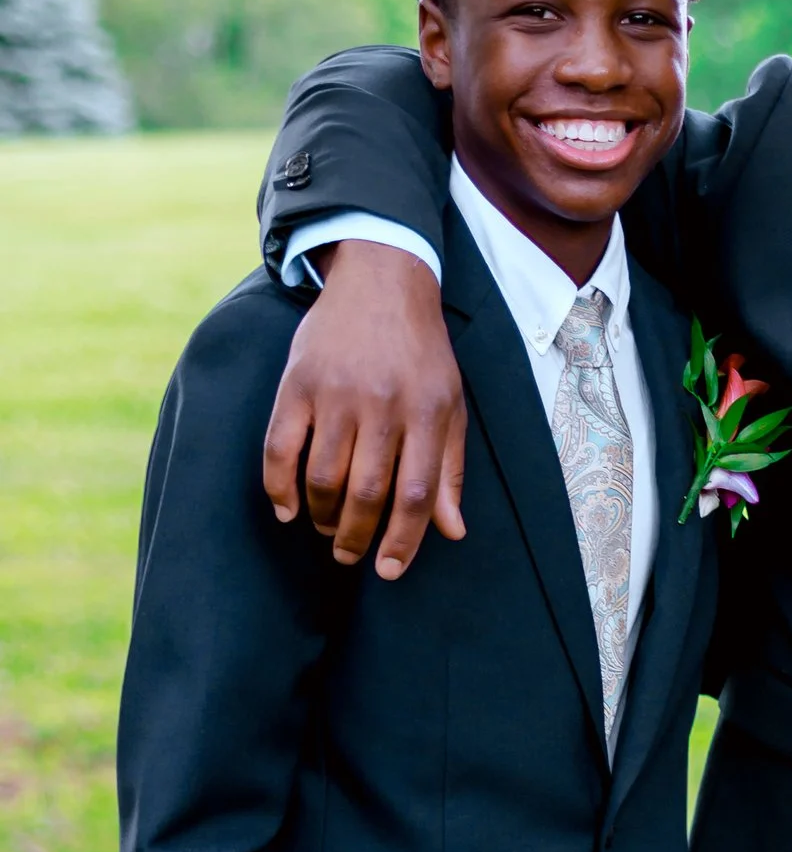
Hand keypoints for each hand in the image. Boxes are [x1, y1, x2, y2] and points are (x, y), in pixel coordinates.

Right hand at [262, 245, 467, 579]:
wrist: (382, 280)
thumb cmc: (421, 353)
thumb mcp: (451, 406)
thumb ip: (450, 470)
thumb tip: (452, 532)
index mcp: (427, 414)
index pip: (415, 495)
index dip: (402, 542)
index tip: (389, 571)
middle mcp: (382, 405)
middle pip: (366, 493)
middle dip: (355, 537)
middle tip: (348, 555)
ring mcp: (336, 393)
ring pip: (323, 477)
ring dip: (322, 516)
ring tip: (326, 529)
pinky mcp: (298, 382)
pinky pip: (280, 446)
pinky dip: (279, 487)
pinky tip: (288, 510)